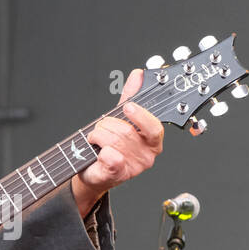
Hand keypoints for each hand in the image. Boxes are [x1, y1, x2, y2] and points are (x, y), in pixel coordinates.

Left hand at [71, 69, 162, 215]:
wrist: (93, 172)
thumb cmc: (108, 147)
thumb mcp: (121, 119)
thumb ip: (131, 97)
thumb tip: (139, 75)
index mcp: (153, 141)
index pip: (155, 128)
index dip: (141, 116)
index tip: (128, 106)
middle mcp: (147, 156)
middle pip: (126, 131)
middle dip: (107, 125)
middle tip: (101, 129)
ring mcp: (134, 167)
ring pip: (114, 140)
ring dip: (98, 135)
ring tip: (96, 140)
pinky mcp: (119, 174)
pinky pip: (110, 154)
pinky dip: (97, 148)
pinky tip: (96, 152)